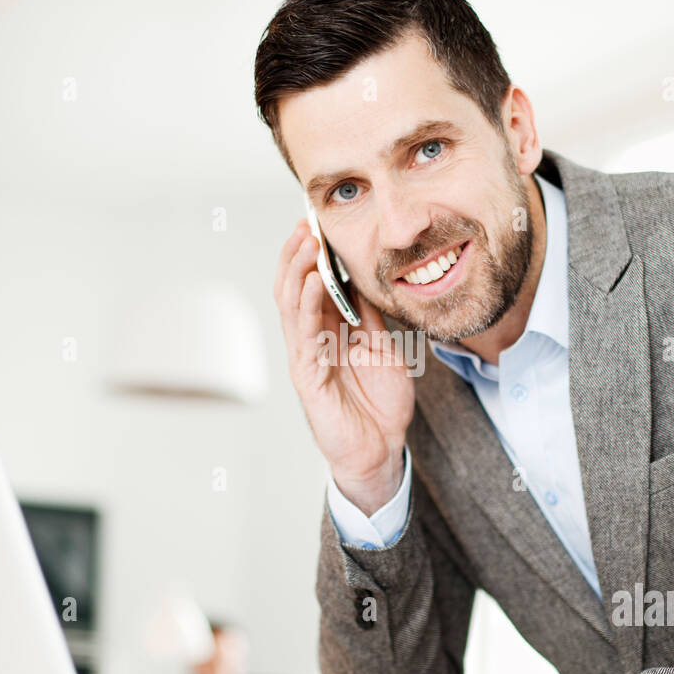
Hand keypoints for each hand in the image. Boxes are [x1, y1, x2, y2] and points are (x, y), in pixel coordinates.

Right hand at [274, 221, 415, 513]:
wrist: (382, 450)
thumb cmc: (379, 403)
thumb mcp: (382, 347)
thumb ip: (369, 317)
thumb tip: (364, 278)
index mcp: (327, 332)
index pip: (310, 284)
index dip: (311, 254)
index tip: (316, 224)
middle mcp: (311, 340)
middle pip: (292, 288)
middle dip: (297, 255)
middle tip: (306, 224)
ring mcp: (306, 358)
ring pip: (291, 306)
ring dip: (296, 271)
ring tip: (306, 242)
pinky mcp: (308, 377)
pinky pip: (303, 335)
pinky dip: (305, 306)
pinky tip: (310, 282)